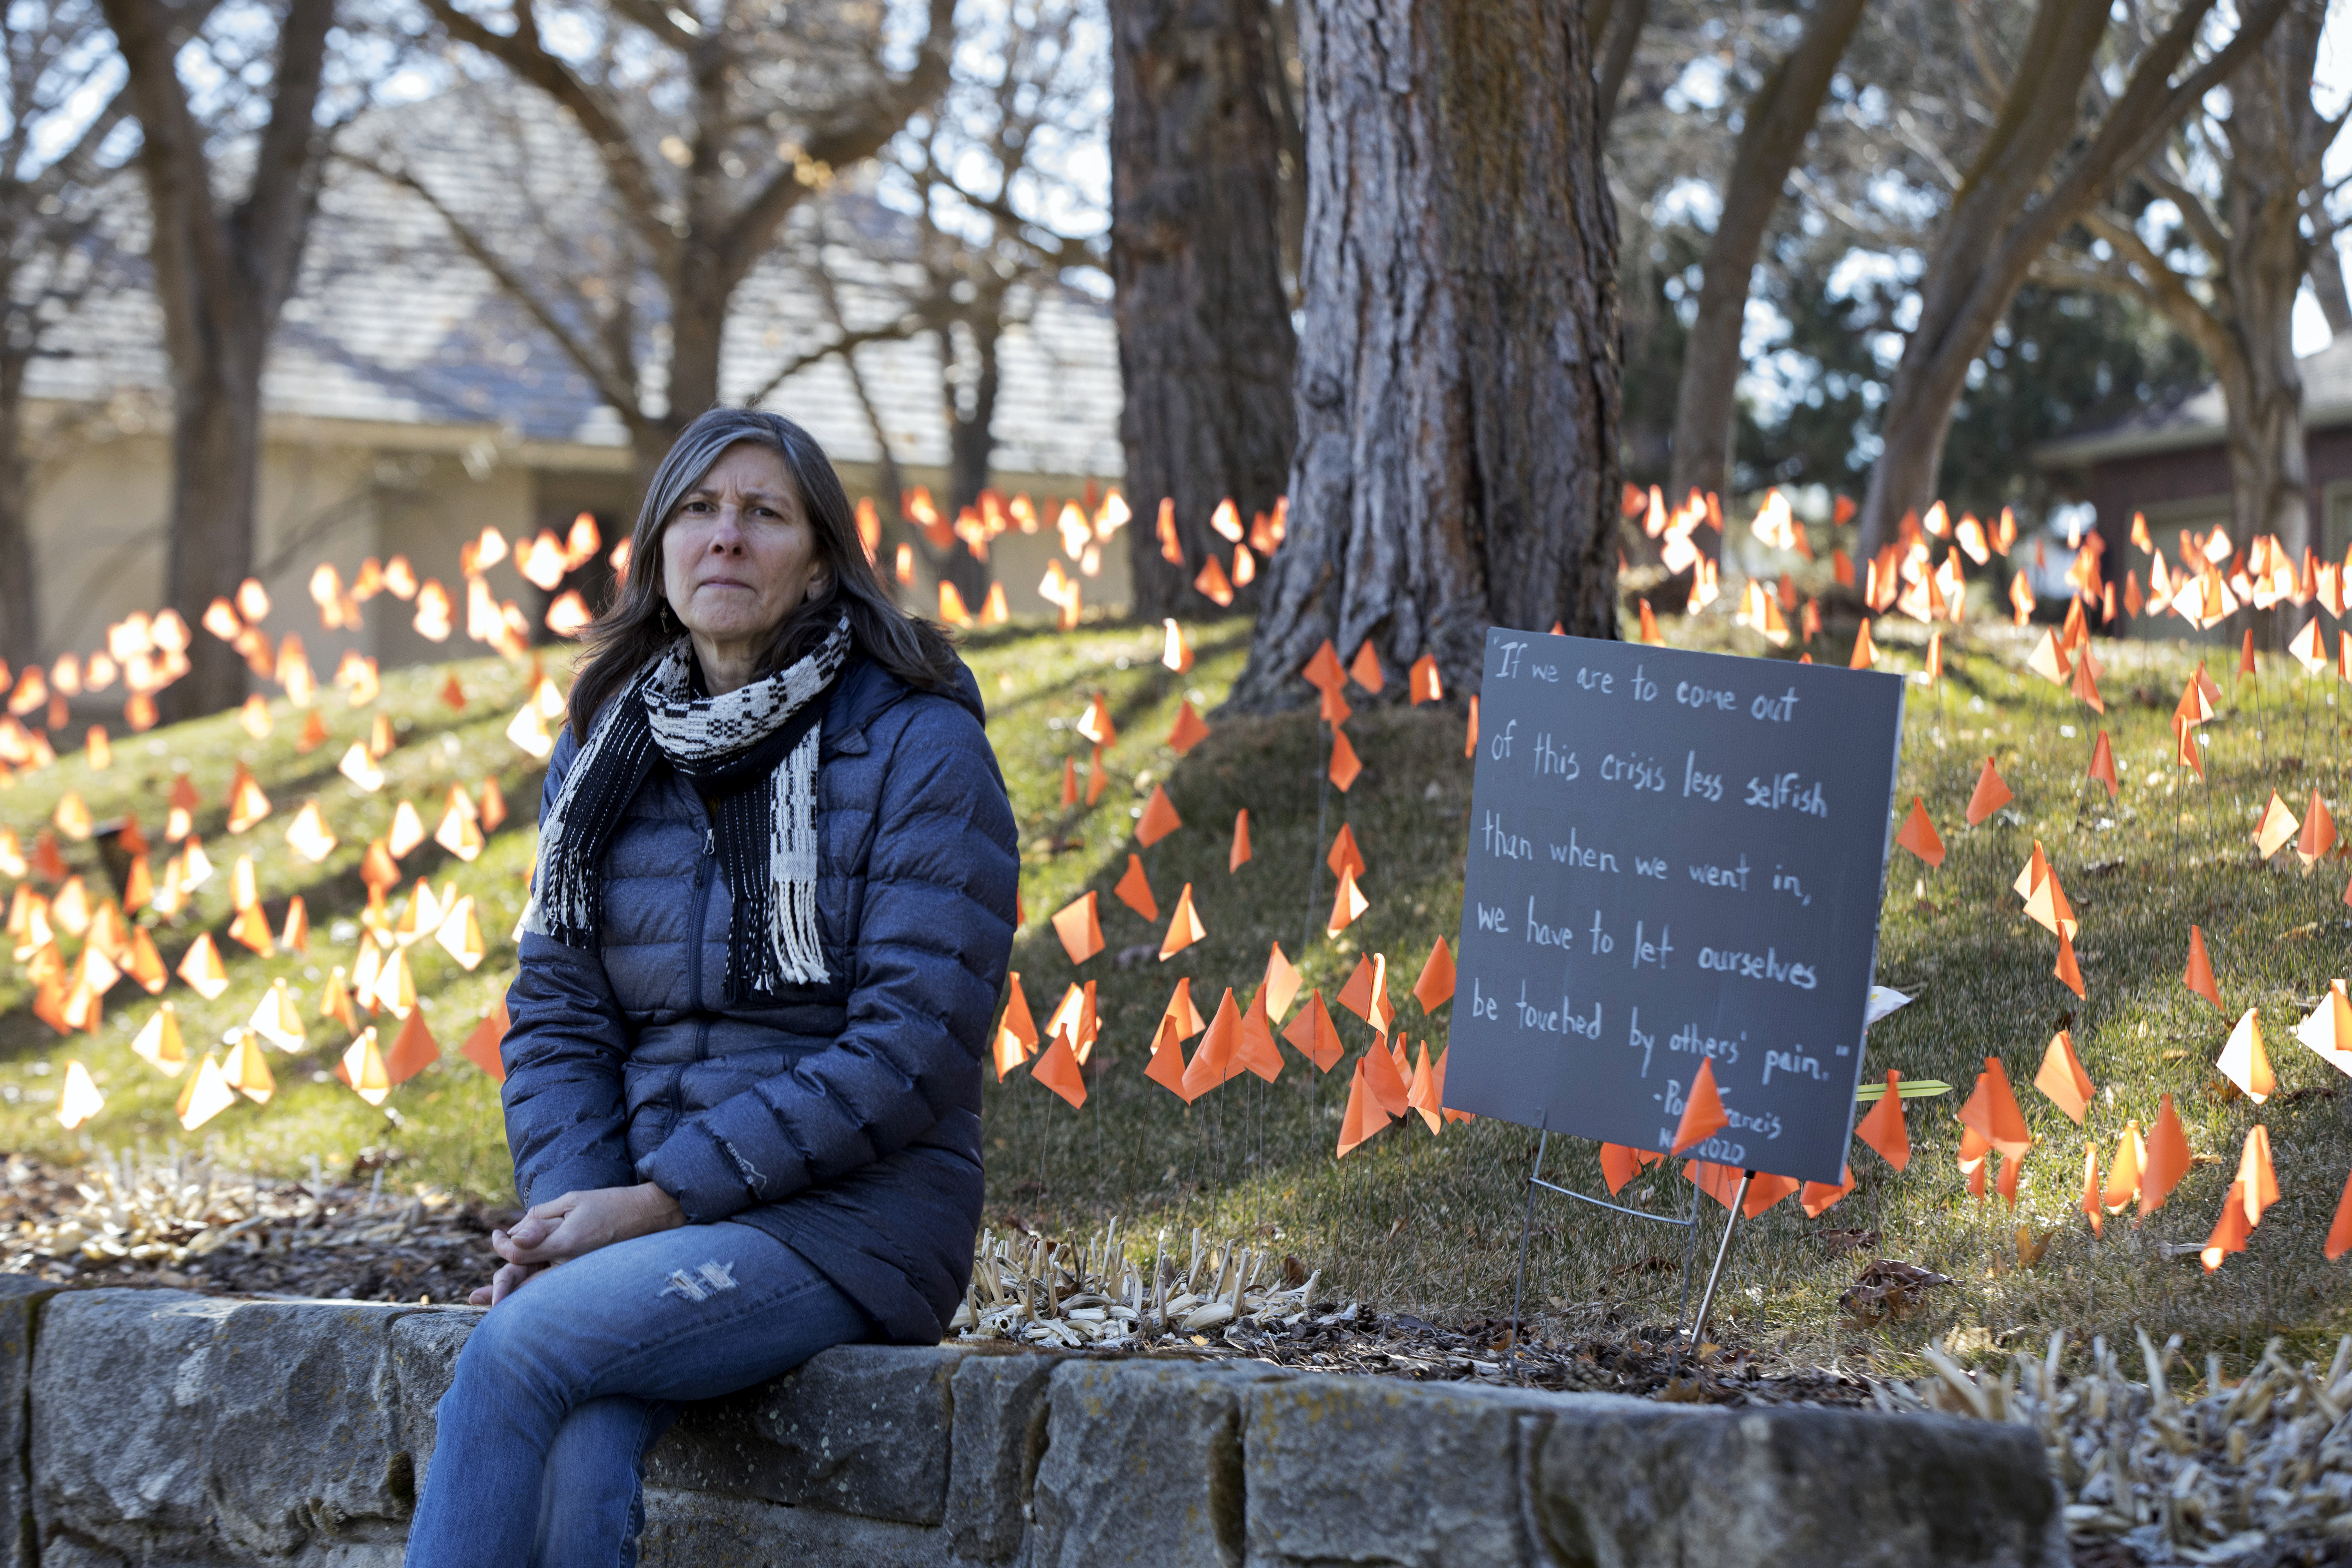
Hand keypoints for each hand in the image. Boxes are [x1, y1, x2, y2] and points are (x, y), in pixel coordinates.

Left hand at [474, 1183, 685, 1304]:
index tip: (496, 1234)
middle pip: (524, 1284)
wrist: (647, 1217)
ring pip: (538, 1291)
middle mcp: (570, 1265)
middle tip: (473, 1298)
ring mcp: (579, 1274)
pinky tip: (521, 1298)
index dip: (501, 1245)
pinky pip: (554, 1288)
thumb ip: (541, 1218)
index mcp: (565, 1244)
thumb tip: (513, 1235)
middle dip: (498, 1290)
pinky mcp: (585, 1277)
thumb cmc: (609, 1204)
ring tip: (485, 1307)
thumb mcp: (572, 1201)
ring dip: (512, 1299)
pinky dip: (534, 1293)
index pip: (518, 1252)